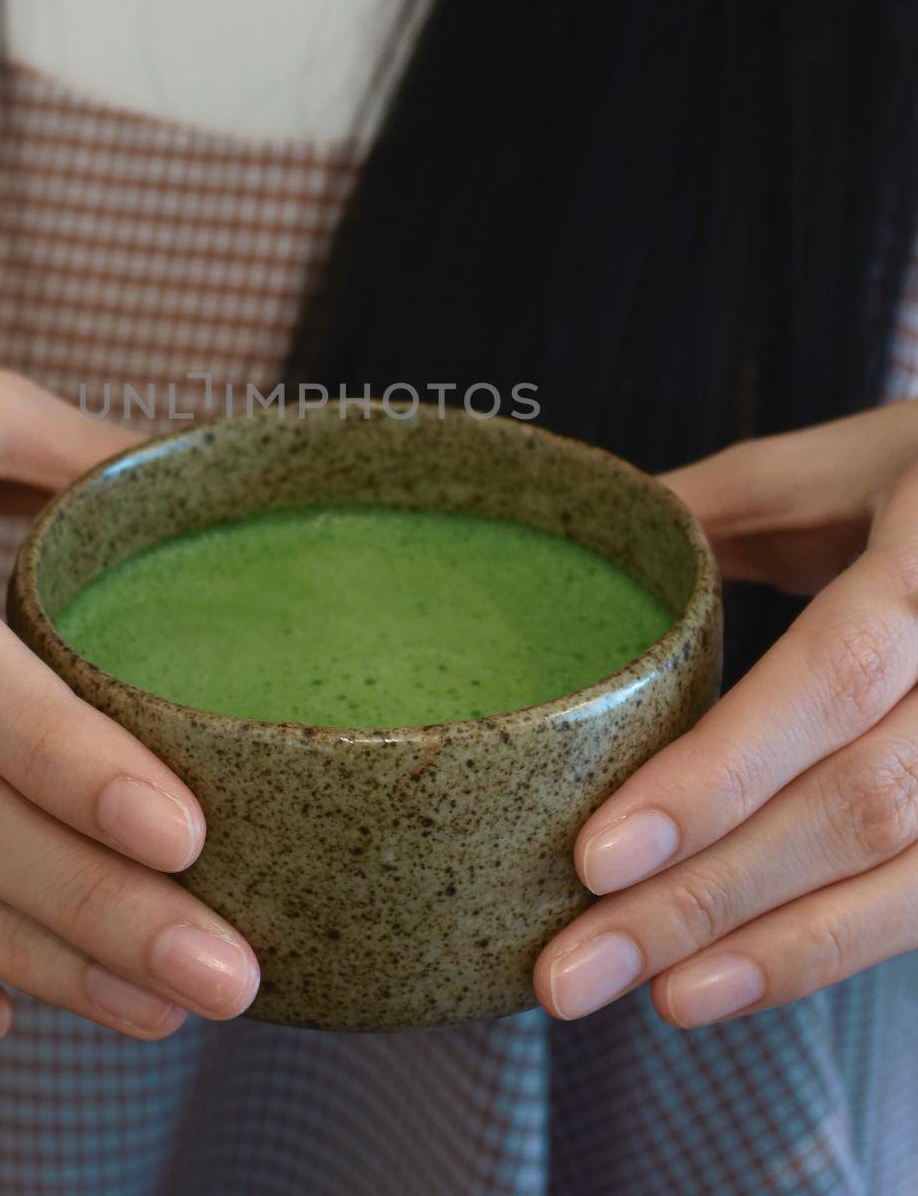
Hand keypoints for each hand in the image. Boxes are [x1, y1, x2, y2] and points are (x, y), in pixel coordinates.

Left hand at [534, 400, 917, 1028]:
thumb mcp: (841, 464)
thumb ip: (721, 505)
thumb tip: (578, 544)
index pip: (837, 676)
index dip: (721, 773)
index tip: (599, 855)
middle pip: (861, 805)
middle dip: (708, 898)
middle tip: (572, 969)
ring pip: (907, 873)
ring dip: (767, 949)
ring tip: (644, 992)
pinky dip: (827, 945)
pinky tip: (728, 978)